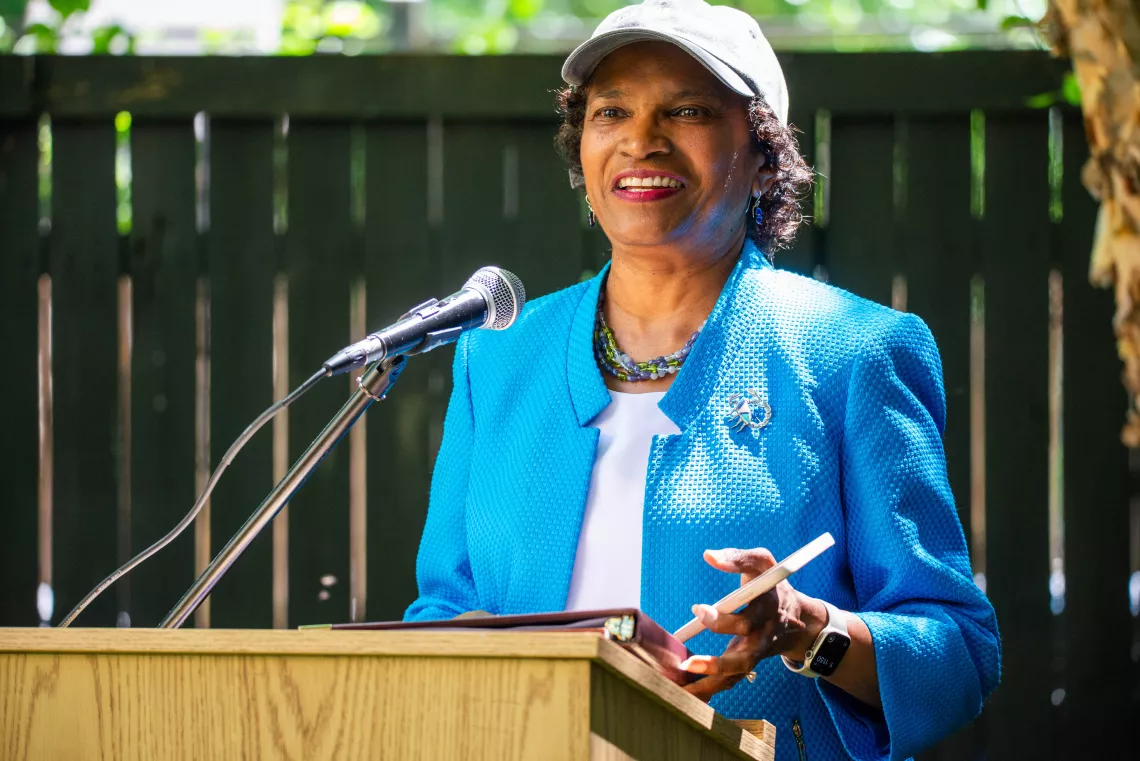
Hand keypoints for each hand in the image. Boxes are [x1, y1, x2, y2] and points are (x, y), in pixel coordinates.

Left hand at [681, 547, 825, 701]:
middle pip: (745, 656)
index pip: (748, 618)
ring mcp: (756, 653)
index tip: (697, 609)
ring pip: (736, 675)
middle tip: (687, 661)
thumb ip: (738, 558)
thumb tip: (709, 555)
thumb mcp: (763, 562)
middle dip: (717, 662)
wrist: (799, 620)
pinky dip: (707, 687)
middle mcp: (764, 637)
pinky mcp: (747, 663)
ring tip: (681, 686)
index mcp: (767, 610)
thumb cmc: (772, 585)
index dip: (724, 619)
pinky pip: (728, 680)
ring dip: (709, 682)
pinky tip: (683, 692)